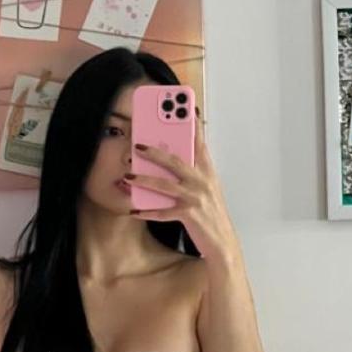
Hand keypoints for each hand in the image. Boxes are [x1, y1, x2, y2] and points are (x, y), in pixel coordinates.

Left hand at [126, 109, 241, 264]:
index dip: (192, 125)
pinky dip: (146, 211)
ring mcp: (195, 198)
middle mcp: (202, 181)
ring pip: (164, 185)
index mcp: (208, 171)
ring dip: (143, 180)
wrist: (223, 243)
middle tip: (137, 144)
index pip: (200, 143)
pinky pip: (162, 212)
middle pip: (175, 161)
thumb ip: (194, 171)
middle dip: (154, 152)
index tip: (185, 108)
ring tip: (128, 176)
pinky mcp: (189, 215)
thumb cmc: (212, 214)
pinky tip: (133, 209)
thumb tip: (172, 158)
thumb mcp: (208, 188)